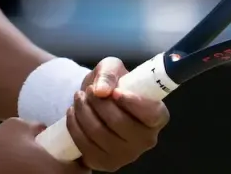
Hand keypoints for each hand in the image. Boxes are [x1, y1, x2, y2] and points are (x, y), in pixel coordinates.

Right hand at [0, 118, 87, 173]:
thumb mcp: (20, 126)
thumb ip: (39, 127)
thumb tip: (46, 129)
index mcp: (54, 170)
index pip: (84, 171)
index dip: (82, 161)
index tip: (76, 153)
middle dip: (70, 171)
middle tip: (63, 159)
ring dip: (54, 173)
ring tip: (44, 163)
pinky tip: (30, 169)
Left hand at [66, 57, 168, 171]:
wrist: (96, 105)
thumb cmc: (112, 85)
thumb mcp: (113, 68)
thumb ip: (109, 73)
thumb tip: (101, 91)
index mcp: (157, 116)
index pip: (152, 114)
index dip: (134, 104)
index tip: (116, 92)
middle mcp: (146, 139)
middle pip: (120, 123)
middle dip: (99, 104)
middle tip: (88, 90)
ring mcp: (126, 155)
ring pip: (99, 133)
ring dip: (83, 112)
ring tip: (79, 97)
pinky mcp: (105, 163)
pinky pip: (85, 145)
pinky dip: (75, 126)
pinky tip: (73, 112)